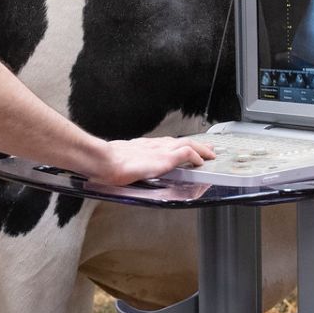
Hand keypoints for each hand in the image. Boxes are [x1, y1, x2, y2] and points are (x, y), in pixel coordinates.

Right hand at [86, 136, 215, 185]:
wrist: (103, 160)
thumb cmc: (105, 163)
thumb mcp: (117, 160)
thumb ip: (124, 163)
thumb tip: (118, 171)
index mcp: (142, 146)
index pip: (166, 143)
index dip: (177, 146)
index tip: (184, 148)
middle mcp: (153, 145)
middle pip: (180, 141)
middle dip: (195, 145)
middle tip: (206, 148)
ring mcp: (160, 150)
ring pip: (187, 144)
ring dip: (200, 149)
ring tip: (210, 154)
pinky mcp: (164, 158)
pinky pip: (186, 154)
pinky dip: (196, 156)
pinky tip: (201, 162)